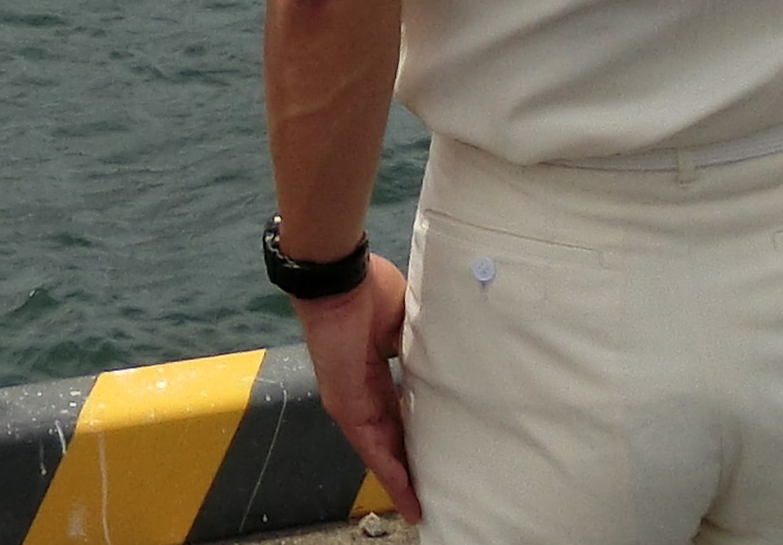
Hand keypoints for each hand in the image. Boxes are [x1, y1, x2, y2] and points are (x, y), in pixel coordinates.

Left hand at [293, 254, 417, 519]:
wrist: (338, 278)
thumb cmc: (367, 288)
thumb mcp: (402, 318)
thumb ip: (418, 340)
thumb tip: (445, 349)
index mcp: (375, 368)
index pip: (398, 409)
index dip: (415, 431)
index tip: (437, 448)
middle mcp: (362, 391)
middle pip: (390, 437)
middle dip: (410, 464)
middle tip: (432, 489)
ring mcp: (351, 402)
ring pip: (380, 450)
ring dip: (401, 479)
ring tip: (422, 505)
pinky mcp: (346, 407)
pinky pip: (371, 447)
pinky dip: (390, 471)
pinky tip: (408, 493)